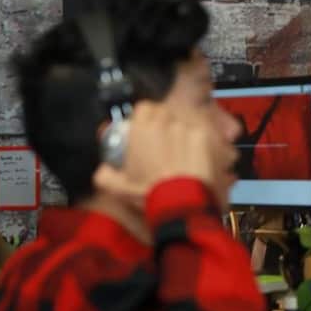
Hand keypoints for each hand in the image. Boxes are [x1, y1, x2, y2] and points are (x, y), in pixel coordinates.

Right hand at [94, 101, 237, 208]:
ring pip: (184, 123)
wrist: (182, 203)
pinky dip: (199, 143)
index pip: (144, 107)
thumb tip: (103, 169)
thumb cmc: (149, 194)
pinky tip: (195, 159)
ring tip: (181, 154)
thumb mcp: (117, 188)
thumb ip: (105, 174)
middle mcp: (166, 123)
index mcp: (143, 129)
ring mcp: (189, 129)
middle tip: (163, 142)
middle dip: (164, 124)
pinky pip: (202, 134)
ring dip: (181, 134)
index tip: (145, 128)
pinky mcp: (207, 138)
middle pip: (166, 113)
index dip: (145, 116)